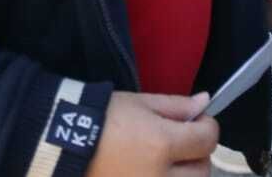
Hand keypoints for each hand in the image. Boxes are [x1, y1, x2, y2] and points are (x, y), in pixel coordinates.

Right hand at [88, 91, 218, 176]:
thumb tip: (205, 103)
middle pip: (201, 173)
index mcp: (162, 146)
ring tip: (169, 163)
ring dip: (184, 175)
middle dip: (198, 156)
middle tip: (184, 144)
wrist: (63, 144)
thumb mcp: (141, 104)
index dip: (207, 127)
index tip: (198, 121)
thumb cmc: (104, 118)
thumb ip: (177, 107)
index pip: (207, 140)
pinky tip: (154, 172)